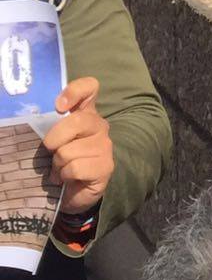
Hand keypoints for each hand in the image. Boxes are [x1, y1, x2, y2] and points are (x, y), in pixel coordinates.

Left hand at [43, 78, 113, 215]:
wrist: (73, 191)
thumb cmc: (61, 160)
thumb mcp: (54, 140)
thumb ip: (51, 125)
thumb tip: (37, 118)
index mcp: (86, 113)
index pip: (90, 88)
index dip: (75, 91)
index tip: (59, 106)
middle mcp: (99, 125)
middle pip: (77, 121)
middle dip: (54, 140)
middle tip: (51, 152)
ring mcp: (105, 145)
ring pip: (70, 150)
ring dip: (58, 164)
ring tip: (60, 169)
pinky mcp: (106, 166)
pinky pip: (75, 168)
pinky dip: (65, 176)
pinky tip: (67, 178)